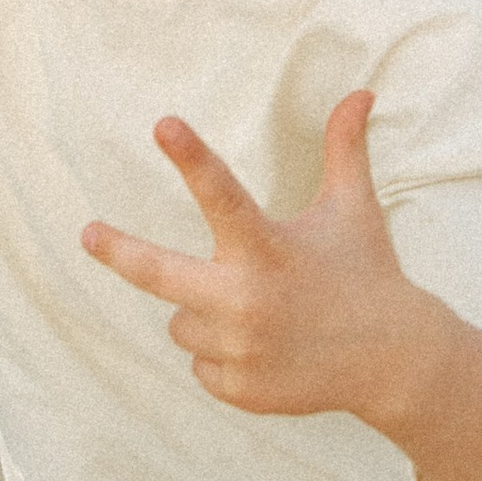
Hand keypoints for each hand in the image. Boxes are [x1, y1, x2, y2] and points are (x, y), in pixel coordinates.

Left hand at [82, 91, 441, 423]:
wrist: (394, 362)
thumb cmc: (366, 272)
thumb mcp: (353, 208)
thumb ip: (344, 149)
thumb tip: (360, 93)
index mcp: (269, 248)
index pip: (222, 193)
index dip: (190, 157)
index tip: (162, 123)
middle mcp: (247, 299)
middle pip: (158, 273)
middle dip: (119, 250)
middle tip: (87, 233)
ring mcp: (239, 348)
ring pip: (180, 322)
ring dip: (203, 311)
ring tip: (258, 311)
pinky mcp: (238, 388)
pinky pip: (199, 363)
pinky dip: (221, 353)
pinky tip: (265, 347)